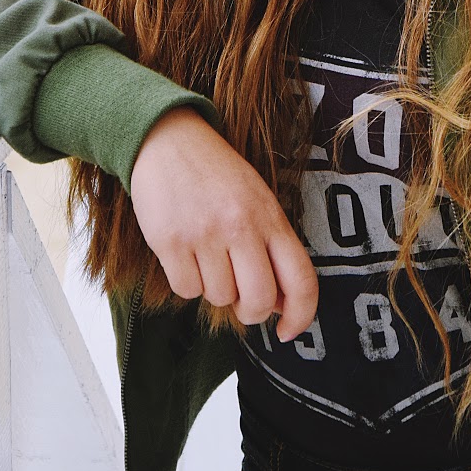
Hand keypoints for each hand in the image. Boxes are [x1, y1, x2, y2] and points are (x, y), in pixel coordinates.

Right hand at [129, 106, 318, 341]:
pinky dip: (187, 281)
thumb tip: (281, 304)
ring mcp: (204, 234)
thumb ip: (272, 247)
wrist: (169, 140)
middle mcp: (240, 226)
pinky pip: (186, 291)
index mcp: (270, 216)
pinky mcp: (170, 242)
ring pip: (220, 299)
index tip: (288, 331)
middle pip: (259, 301)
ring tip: (208, 254)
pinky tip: (186, 252)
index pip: (301, 279)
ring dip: (215, 288)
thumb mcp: (257, 200)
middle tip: (241, 295)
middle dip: (251, 310)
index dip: (302, 315)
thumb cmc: (217, 174)